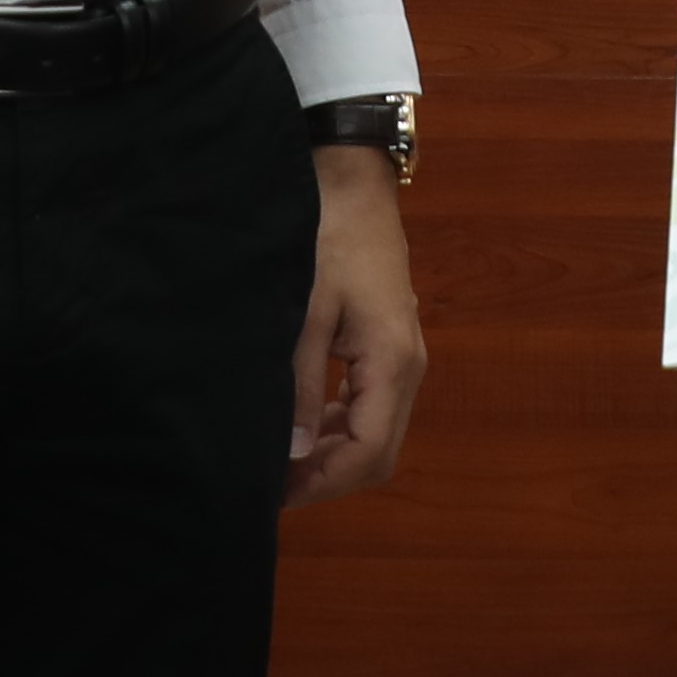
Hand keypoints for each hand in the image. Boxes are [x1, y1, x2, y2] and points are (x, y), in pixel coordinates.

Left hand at [286, 140, 424, 507]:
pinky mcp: (388, 346)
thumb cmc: (329, 239)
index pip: (367, 453)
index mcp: (392, 363)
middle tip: (268, 482)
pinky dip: (337, 426)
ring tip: (277, 458)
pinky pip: (369, 406)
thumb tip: (290, 451)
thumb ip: (298, 384)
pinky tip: (300, 422)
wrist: (354, 183)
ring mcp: (402, 358)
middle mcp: (407, 369)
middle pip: (376, 453)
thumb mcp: (306, 310)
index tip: (271, 492)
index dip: (322, 483)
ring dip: (331, 454)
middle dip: (326, 477)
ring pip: (374, 433)